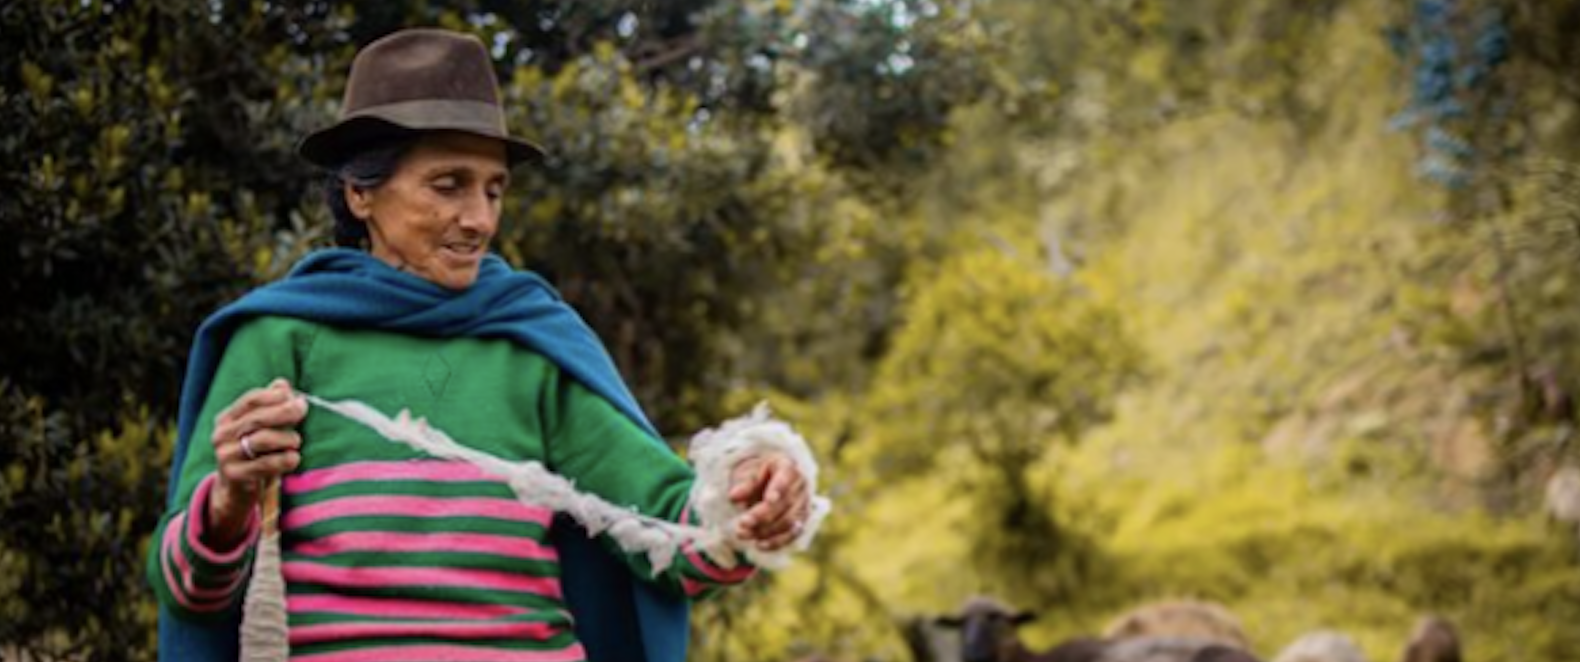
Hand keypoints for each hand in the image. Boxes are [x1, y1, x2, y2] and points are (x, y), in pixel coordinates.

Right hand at [205, 378, 306, 547]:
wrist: (235, 491)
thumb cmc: (255, 454)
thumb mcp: (260, 430)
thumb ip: (270, 406)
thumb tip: (283, 384)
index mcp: (227, 419)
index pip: (251, 399)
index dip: (274, 395)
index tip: (295, 396)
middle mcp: (221, 435)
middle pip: (258, 418)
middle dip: (286, 412)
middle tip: (303, 410)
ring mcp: (225, 456)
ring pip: (263, 439)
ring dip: (287, 438)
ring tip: (296, 442)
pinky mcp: (234, 475)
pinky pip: (266, 464)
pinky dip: (285, 459)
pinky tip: (293, 458)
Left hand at [728, 453, 810, 551]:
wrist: (775, 480)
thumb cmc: (761, 475)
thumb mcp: (752, 472)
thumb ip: (745, 484)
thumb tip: (733, 497)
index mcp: (788, 467)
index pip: (786, 477)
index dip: (779, 489)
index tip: (768, 500)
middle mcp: (801, 485)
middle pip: (785, 503)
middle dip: (762, 516)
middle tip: (741, 523)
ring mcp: (804, 504)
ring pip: (789, 522)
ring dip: (765, 531)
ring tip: (742, 534)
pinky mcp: (802, 521)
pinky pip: (792, 535)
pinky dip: (776, 542)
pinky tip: (759, 545)